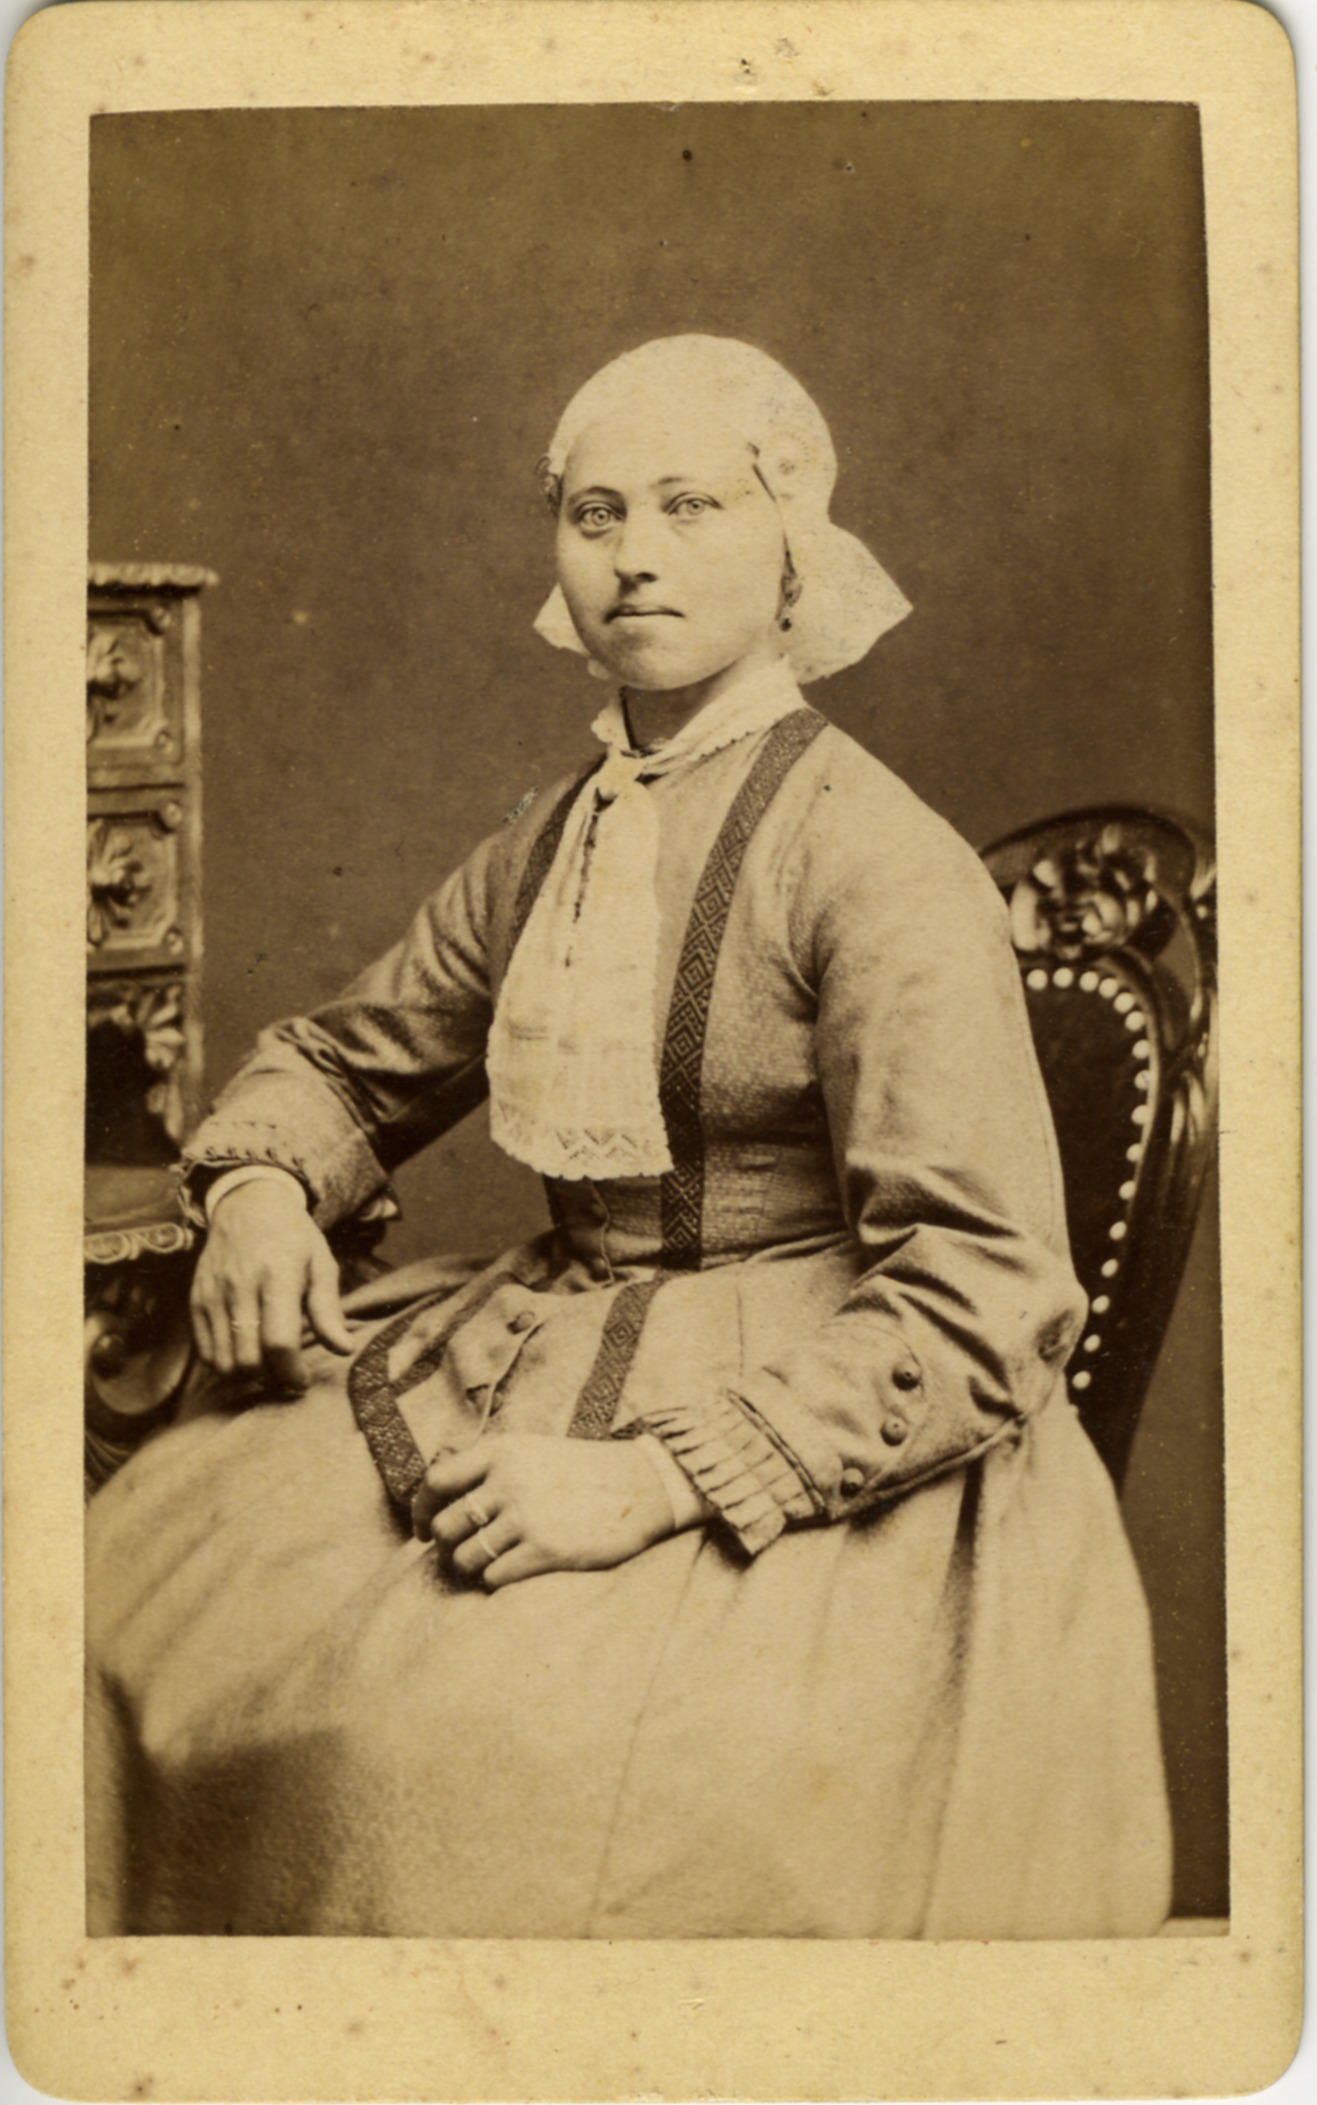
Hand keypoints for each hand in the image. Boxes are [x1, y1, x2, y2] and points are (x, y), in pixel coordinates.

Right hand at [189, 1176, 353, 1390]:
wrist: (248, 1204)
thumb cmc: (293, 1238)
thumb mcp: (321, 1265)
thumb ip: (328, 1310)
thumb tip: (344, 1349)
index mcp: (278, 1275)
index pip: (279, 1341)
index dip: (292, 1372)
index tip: (303, 1380)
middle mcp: (240, 1286)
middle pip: (248, 1359)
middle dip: (271, 1380)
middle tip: (287, 1377)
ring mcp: (213, 1294)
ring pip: (223, 1361)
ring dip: (247, 1377)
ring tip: (267, 1368)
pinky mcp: (197, 1300)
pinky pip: (204, 1351)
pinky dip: (224, 1364)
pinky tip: (245, 1355)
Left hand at [411, 1433, 674, 1588]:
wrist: (642, 1485)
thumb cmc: (580, 1470)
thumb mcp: (530, 1449)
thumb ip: (487, 1465)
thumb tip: (434, 1497)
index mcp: (501, 1451)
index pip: (435, 1483)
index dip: (421, 1511)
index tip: (422, 1530)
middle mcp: (508, 1481)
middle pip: (444, 1527)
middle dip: (447, 1545)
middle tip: (463, 1551)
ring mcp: (527, 1516)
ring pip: (465, 1557)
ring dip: (471, 1566)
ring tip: (489, 1561)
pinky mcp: (546, 1550)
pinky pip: (494, 1577)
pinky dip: (496, 1579)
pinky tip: (514, 1569)